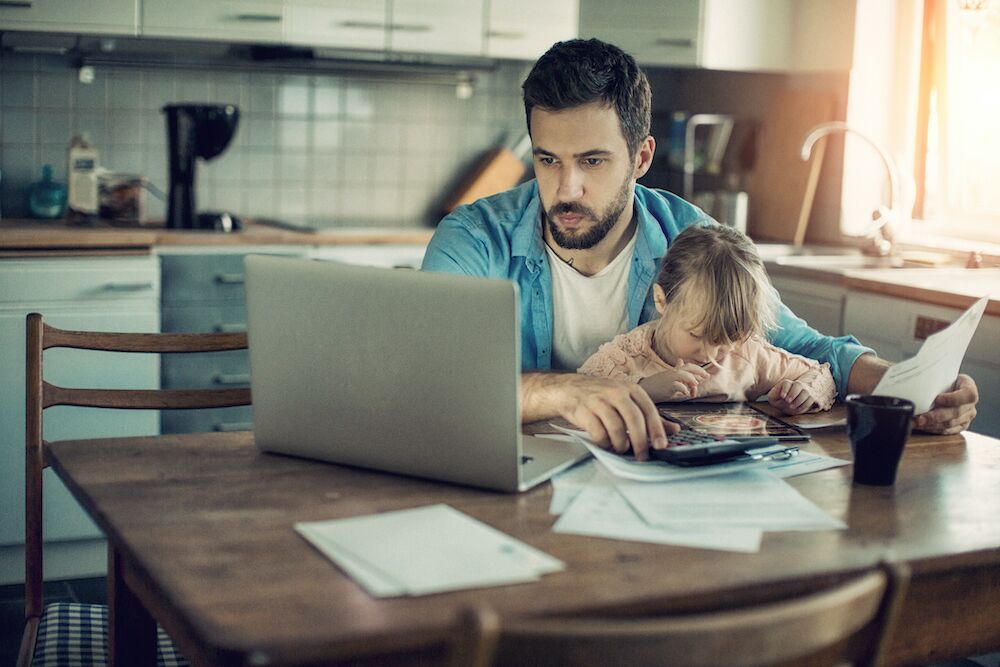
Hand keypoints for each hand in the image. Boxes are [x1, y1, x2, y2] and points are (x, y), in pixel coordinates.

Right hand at [525, 373, 679, 459]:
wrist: (569, 389)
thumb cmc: (602, 397)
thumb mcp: (627, 400)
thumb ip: (649, 416)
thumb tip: (674, 430)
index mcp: (631, 389)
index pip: (648, 410)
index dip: (656, 429)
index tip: (661, 446)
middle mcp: (616, 392)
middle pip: (633, 419)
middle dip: (640, 441)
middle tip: (642, 456)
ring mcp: (598, 400)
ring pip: (615, 427)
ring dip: (620, 444)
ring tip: (621, 448)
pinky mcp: (583, 410)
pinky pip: (598, 432)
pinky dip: (604, 442)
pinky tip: (606, 443)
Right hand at [638, 359, 709, 401]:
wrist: (644, 390)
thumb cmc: (655, 384)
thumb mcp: (667, 375)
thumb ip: (675, 370)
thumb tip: (681, 361)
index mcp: (674, 371)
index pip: (689, 366)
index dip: (699, 370)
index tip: (706, 375)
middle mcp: (673, 373)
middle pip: (690, 368)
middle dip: (700, 372)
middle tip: (706, 377)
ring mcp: (670, 379)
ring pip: (686, 375)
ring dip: (693, 381)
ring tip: (694, 389)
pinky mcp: (668, 386)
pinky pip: (679, 386)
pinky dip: (685, 389)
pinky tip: (685, 394)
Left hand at [767, 379, 816, 414]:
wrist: (790, 403)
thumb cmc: (780, 399)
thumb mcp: (773, 398)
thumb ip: (773, 395)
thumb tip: (779, 395)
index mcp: (786, 384)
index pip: (787, 383)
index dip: (785, 389)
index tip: (782, 396)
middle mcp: (796, 385)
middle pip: (798, 385)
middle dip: (793, 393)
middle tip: (787, 401)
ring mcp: (805, 390)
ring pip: (805, 392)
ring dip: (799, 400)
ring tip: (791, 407)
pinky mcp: (810, 397)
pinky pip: (810, 399)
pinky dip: (804, 405)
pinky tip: (798, 409)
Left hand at [914, 374, 978, 433]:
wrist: (946, 387)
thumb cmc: (943, 380)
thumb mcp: (942, 376)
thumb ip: (936, 380)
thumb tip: (918, 384)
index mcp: (969, 388)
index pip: (968, 395)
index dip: (953, 399)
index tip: (938, 399)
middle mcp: (970, 404)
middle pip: (956, 413)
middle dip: (936, 416)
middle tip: (921, 418)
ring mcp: (967, 417)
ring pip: (950, 424)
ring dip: (932, 425)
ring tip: (917, 423)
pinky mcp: (960, 426)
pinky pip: (947, 431)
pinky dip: (933, 429)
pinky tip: (922, 427)